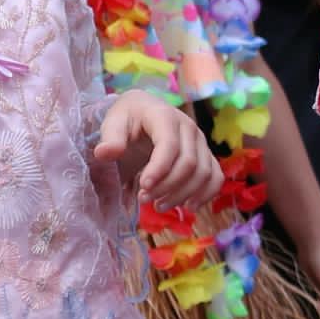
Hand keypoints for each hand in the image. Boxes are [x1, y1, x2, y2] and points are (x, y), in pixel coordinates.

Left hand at [92, 90, 217, 211]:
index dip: (159, 169)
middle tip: (144, 199)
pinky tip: (188, 207)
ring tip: (159, 206)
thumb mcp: (113, 123)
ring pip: (204, 173)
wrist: (144, 111)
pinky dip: (206, 194)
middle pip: (189, 163)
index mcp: (165, 116)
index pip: (170, 145)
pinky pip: (215, 177)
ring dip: (183, 194)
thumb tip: (104, 153)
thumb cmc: (128, 119)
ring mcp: (201, 142)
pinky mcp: (206, 155)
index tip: (142, 187)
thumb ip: (110, 138)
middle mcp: (189, 128)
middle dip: (167, 187)